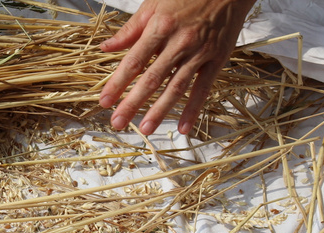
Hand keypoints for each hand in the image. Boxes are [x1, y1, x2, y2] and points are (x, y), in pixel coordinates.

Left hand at [98, 0, 255, 134]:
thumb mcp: (154, 4)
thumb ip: (130, 29)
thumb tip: (106, 47)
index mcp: (160, 26)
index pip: (134, 61)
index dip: (118, 83)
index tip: (104, 101)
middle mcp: (179, 41)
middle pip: (152, 78)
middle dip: (133, 103)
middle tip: (118, 122)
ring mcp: (200, 52)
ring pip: (176, 86)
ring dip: (160, 110)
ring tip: (146, 130)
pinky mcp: (218, 58)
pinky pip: (203, 88)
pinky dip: (193, 109)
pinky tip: (183, 127)